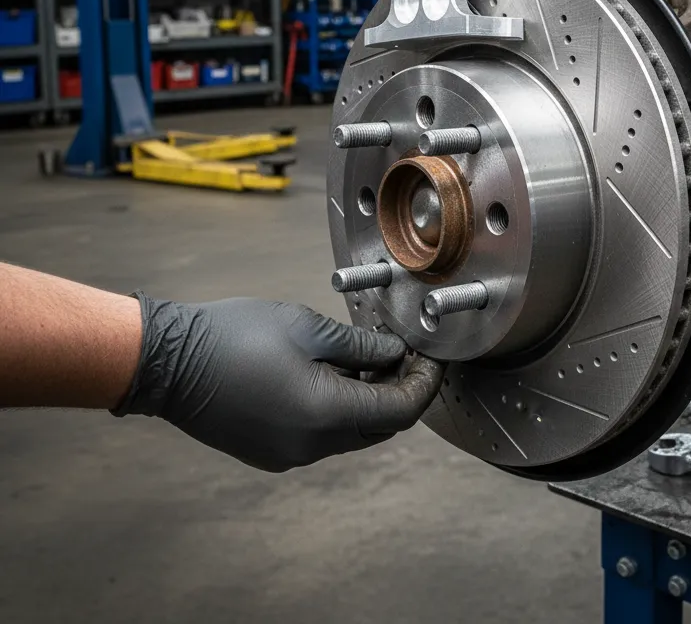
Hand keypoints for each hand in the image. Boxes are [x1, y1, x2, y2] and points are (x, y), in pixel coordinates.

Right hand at [114, 294, 443, 471]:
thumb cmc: (233, 336)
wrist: (166, 362)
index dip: (424, 383)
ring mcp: (288, 455)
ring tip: (371, 355)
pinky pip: (323, 436)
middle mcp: (310, 446)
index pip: (400, 411)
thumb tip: (396, 353)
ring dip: (370, 398)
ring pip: (352, 432)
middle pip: (380, 427)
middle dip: (401, 390)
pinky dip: (341, 408)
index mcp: (324, 414)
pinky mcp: (271, 452)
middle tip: (405, 352)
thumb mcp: (307, 328)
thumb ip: (360, 345)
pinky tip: (336, 373)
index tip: (432, 357)